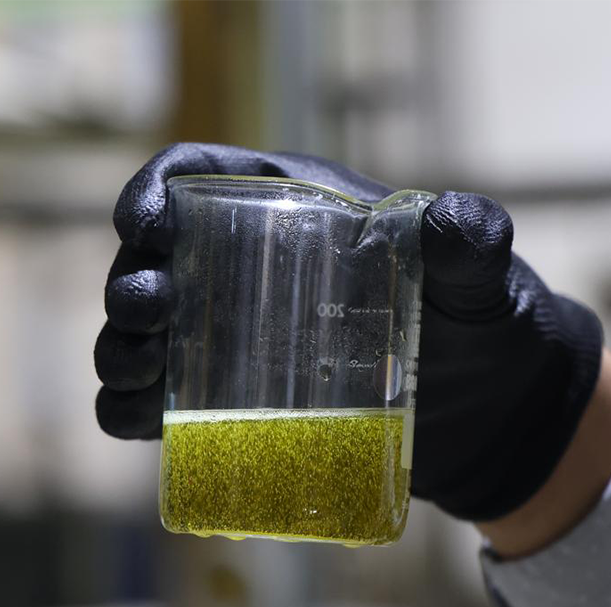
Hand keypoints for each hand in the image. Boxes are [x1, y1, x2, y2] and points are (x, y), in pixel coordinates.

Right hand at [95, 143, 603, 521]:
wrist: (490, 412)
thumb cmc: (480, 323)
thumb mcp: (480, 277)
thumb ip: (472, 243)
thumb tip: (454, 223)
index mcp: (290, 211)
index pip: (197, 179)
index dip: (153, 192)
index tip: (139, 225)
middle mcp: (248, 271)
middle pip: (155, 262)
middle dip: (131, 283)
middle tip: (146, 314)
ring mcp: (237, 342)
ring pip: (145, 338)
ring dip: (120, 352)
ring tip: (137, 374)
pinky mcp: (236, 406)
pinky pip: (161, 407)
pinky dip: (131, 413)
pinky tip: (138, 421)